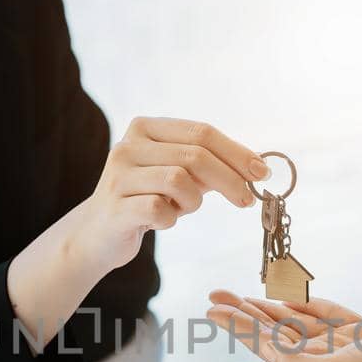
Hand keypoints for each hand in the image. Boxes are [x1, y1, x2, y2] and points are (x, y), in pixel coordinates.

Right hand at [68, 117, 268, 275]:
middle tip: (247, 200)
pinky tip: (162, 221)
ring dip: (193, 201)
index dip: (237, 152)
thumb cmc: (147, 199)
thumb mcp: (178, 174)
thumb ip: (210, 165)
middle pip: (195, 155)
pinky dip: (171, 219)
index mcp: (146, 128)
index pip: (202, 132)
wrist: (99, 233)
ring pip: (179, 181)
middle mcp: (128, 145)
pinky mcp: (115, 207)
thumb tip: (257, 166)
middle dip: (230, 179)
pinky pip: (160, 210)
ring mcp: (118, 175)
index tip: (262, 172)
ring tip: (183, 209)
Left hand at [205, 291, 361, 361]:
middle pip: (272, 332)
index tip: (211, 307)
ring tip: (244, 295)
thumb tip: (271, 361)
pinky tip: (292, 299)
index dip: (236, 325)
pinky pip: (327, 316)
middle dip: (244, 313)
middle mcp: (321, 360)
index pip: (263, 344)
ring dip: (270, 308)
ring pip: (296, 324)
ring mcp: (343, 347)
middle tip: (216, 293)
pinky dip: (306, 305)